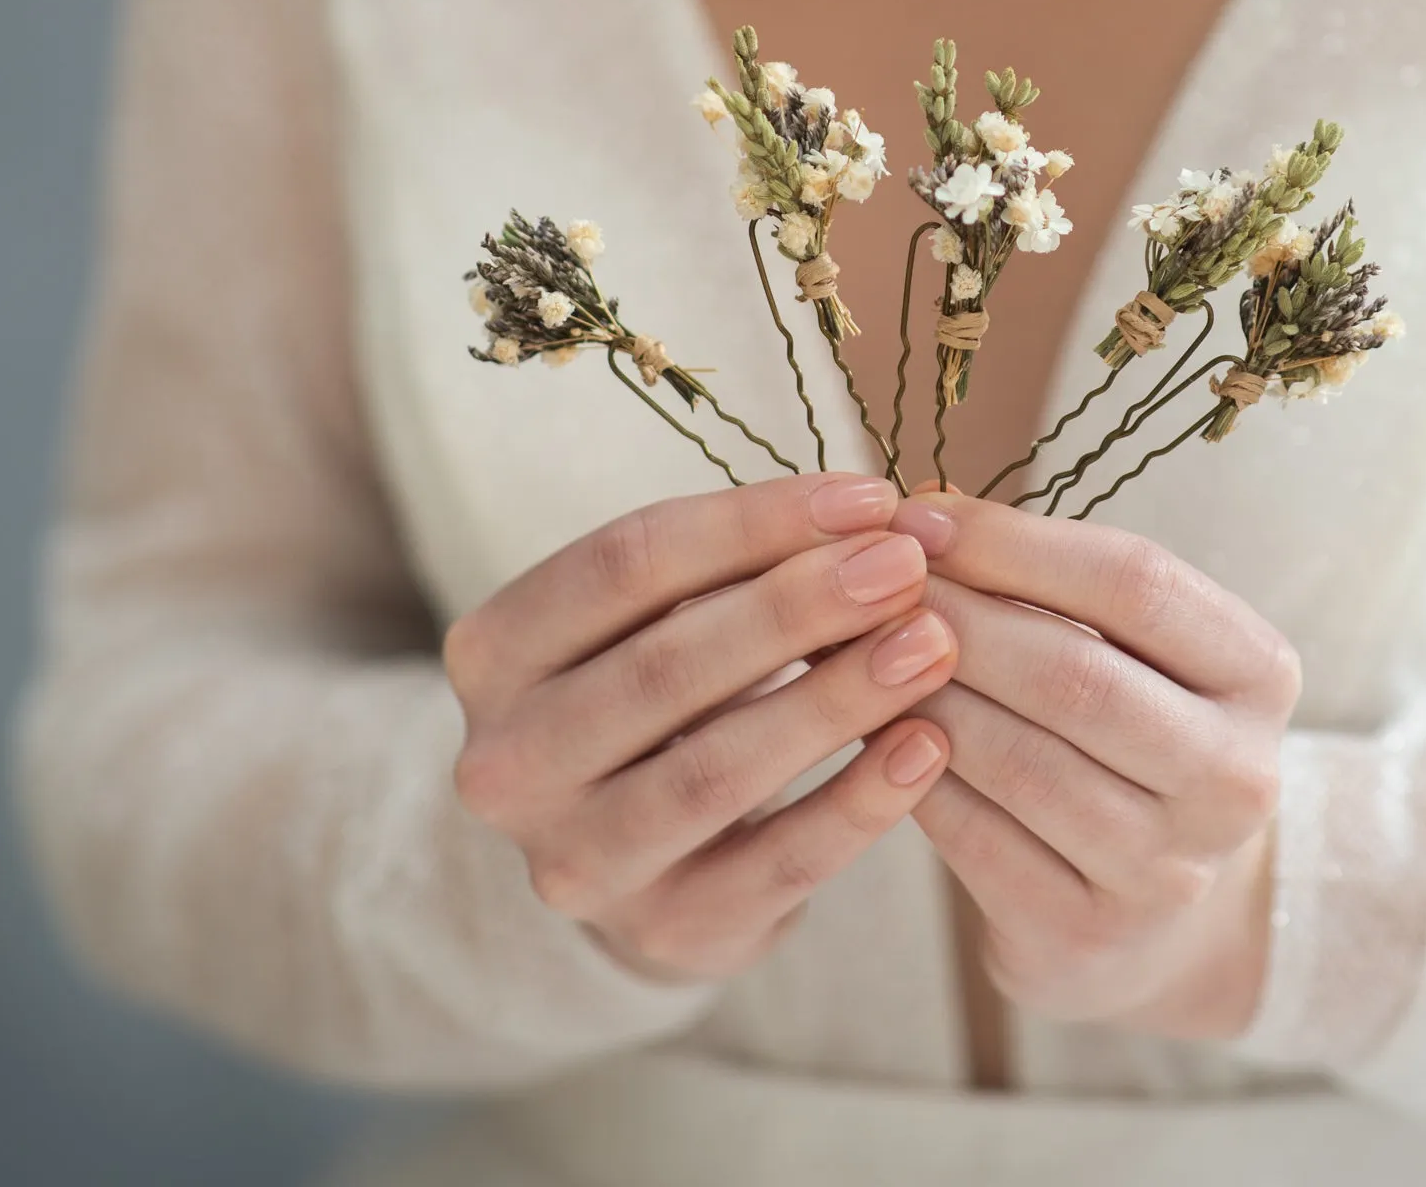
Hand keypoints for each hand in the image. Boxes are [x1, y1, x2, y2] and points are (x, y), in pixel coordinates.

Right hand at [444, 472, 960, 982]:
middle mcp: (507, 763)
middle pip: (664, 668)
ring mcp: (576, 859)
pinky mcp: (663, 929)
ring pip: (714, 772)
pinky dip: (858, 802)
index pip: (625, 564)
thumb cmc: (663, 695)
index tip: (868, 496)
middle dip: (799, 608)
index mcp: (493, 653)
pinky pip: (775, 864)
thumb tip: (872, 520)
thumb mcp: (659, 618)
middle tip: (907, 567)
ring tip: (932, 645)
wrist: (641, 858)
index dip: (754, 523)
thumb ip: (740, 568)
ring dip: (836, 700)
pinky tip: (927, 746)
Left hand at [899, 493, 1301, 1037]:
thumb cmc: (1128, 736)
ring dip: (921, 695)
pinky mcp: (1087, 935)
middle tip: (870, 583)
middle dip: (957, 617)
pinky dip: (909, 773)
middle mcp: (1235, 778)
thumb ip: (1052, 582)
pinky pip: (975, 836)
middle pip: (1076, 674)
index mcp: (1261, 676)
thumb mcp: (1135, 650)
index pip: (1138, 583)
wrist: (1159, 918)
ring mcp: (1167, 870)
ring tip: (854, 649)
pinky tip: (867, 731)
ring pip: (1018, 760)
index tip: (920, 514)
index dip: (1016, 543)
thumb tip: (920, 512)